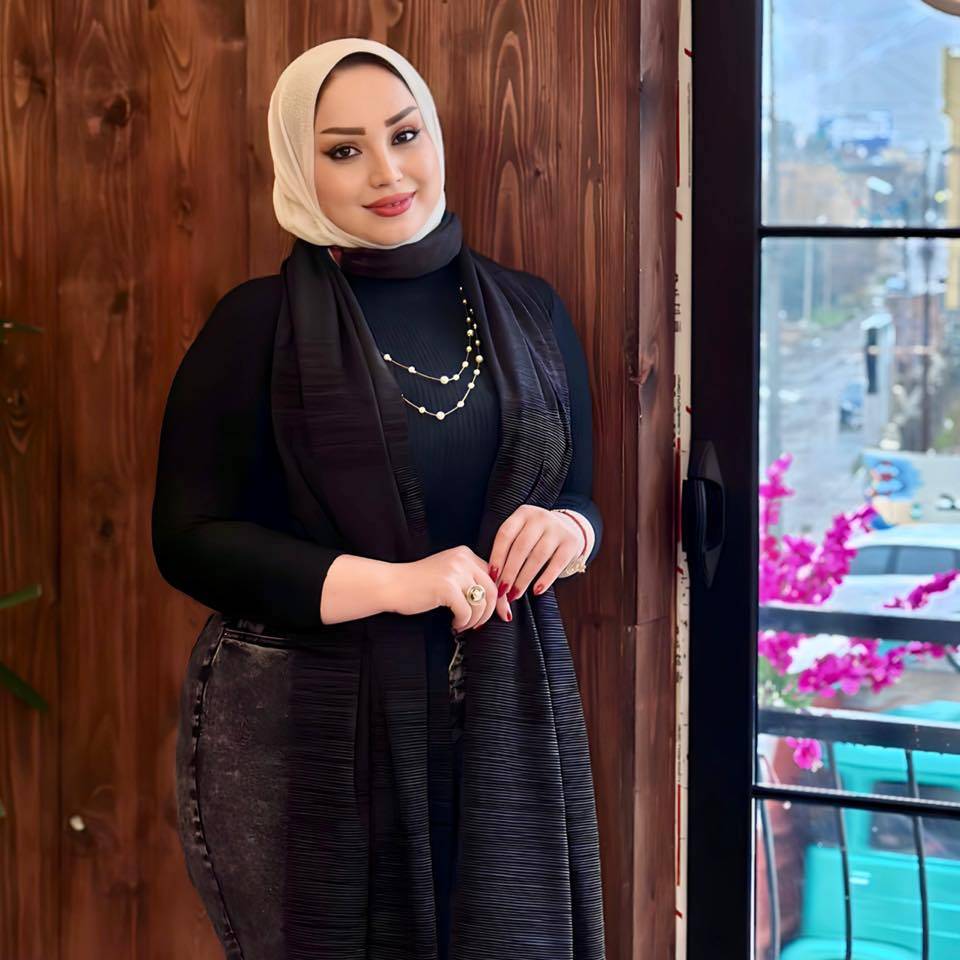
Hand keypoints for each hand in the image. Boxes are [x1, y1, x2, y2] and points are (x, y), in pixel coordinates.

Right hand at [386, 545, 506, 632]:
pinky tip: (454, 623)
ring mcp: (455, 572)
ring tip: (463, 625)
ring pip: (481, 603)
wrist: (392, 585)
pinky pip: (467, 611)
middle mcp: (462, 559)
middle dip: (490, 612)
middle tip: (480, 625)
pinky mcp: (447, 587)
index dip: (500, 598)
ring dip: (475, 620)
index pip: (494, 575)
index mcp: (465, 554)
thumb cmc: (419, 584)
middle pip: (493, 589)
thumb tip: (497, 599)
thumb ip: (470, 579)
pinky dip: (463, 622)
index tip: (501, 613)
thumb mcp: (449, 573)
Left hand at [488, 505, 583, 603]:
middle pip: (521, 547)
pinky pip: (557, 564)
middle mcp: (540, 517)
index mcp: (523, 513)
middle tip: (502, 590)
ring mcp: (558, 528)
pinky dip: (545, 579)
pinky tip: (536, 591)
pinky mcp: (571, 542)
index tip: (492, 576)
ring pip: (537, 557)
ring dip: (524, 579)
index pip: (505, 534)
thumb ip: (508, 550)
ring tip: (515, 594)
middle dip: (509, 572)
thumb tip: (493, 579)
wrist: (568, 528)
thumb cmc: (536, 537)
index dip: (497, 556)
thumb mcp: (521, 533)